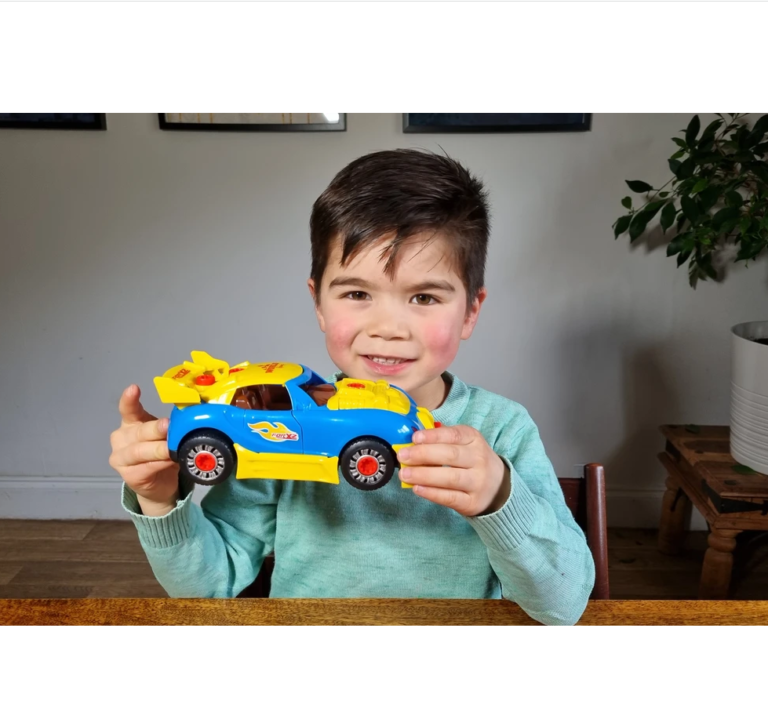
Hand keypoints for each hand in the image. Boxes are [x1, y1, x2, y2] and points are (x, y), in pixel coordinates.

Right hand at [108, 384, 179, 515]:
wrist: (159, 485)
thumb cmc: (161, 454)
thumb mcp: (165, 435)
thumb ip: (171, 425)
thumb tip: (192, 413)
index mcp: (131, 423)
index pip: (128, 409)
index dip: (130, 399)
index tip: (134, 388)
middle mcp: (122, 438)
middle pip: (139, 431)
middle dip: (155, 428)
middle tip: (168, 425)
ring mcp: (121, 458)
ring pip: (140, 451)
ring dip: (158, 449)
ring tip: (171, 448)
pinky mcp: (129, 476)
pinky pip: (146, 467)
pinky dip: (161, 463)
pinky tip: (171, 461)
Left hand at [397, 425, 510, 516]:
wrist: (497, 486)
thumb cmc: (471, 460)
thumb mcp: (464, 443)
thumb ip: (441, 439)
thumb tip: (413, 439)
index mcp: (474, 439)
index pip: (454, 435)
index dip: (433, 436)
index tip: (414, 438)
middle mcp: (479, 459)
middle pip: (450, 455)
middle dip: (423, 455)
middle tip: (403, 456)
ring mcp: (477, 482)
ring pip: (450, 477)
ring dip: (424, 475)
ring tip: (405, 474)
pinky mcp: (472, 502)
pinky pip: (450, 497)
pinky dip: (432, 493)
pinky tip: (417, 489)